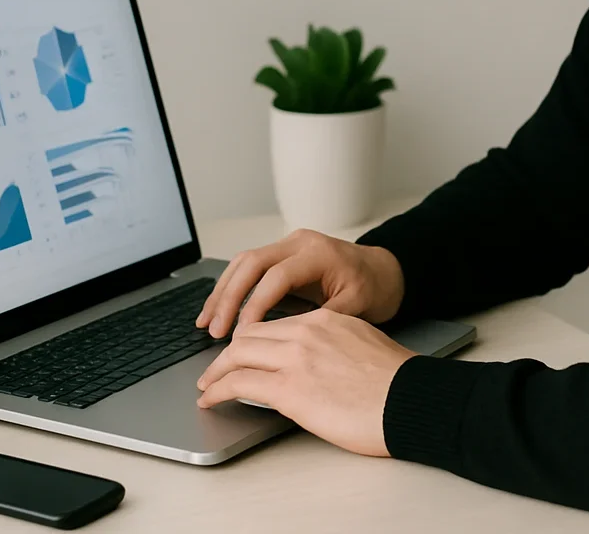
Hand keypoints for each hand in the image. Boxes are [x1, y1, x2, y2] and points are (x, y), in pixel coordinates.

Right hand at [196, 228, 404, 337]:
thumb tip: (286, 346)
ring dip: (223, 292)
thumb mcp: (354, 307)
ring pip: (244, 262)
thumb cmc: (372, 288)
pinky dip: (231, 287)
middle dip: (229, 297)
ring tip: (205, 322)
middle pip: (251, 262)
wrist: (383, 270)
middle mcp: (300, 243)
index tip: (242, 334)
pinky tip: (216, 309)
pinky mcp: (282, 254)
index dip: (256, 305)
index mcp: (318, 253)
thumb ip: (320, 323)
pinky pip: (249, 267)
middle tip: (214, 330)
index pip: (276, 276)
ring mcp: (289, 245)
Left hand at [196, 308, 417, 456]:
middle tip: (215, 368)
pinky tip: (211, 398)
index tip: (241, 350)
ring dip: (215, 371)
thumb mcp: (361, 344)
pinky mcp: (289, 389)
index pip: (274, 322)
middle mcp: (306, 331)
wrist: (409, 398)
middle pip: (249, 333)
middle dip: (226, 352)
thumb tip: (316, 362)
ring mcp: (296, 358)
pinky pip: (238, 383)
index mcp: (325, 319)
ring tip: (206, 385)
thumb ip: (333, 344)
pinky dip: (217, 390)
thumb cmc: (395, 382)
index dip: (250, 337)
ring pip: (237, 354)